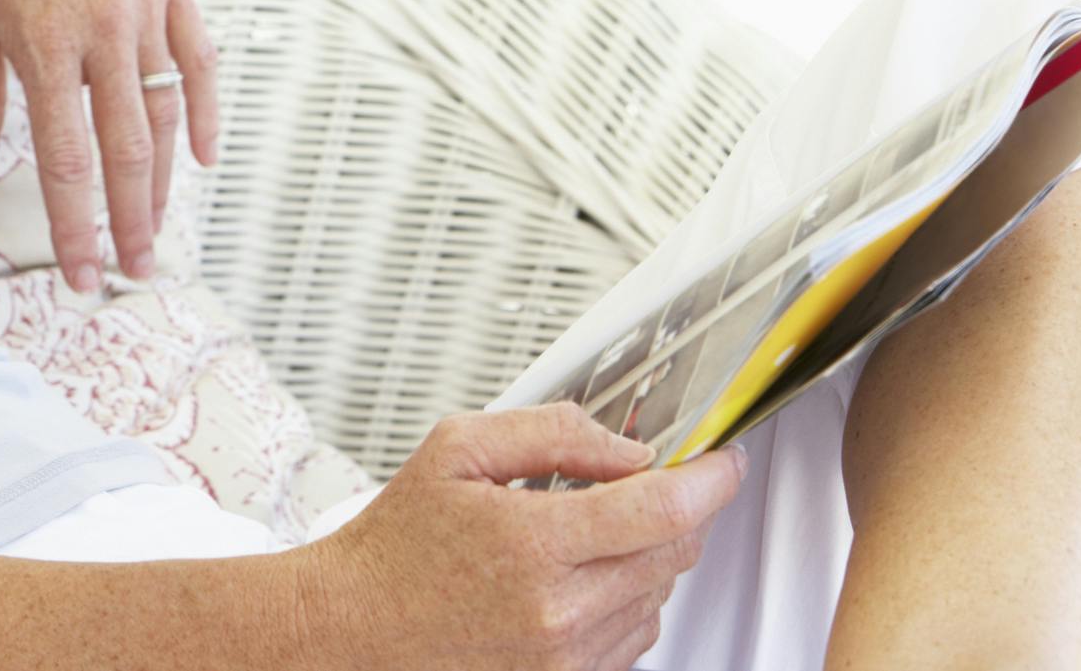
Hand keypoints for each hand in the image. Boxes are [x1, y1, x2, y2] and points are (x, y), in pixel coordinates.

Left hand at [0, 0, 221, 289]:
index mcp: (45, 42)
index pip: (66, 160)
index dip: (76, 226)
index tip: (83, 276)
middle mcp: (104, 30)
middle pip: (125, 150)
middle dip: (129, 222)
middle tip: (133, 275)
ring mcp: (146, 5)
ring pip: (166, 113)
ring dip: (163, 182)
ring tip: (157, 232)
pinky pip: (199, 59)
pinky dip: (206, 110)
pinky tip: (203, 156)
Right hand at [293, 403, 747, 669]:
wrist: (358, 628)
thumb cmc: (399, 543)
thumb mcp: (458, 451)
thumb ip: (551, 433)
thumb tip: (628, 448)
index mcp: (532, 543)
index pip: (662, 509)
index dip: (710, 478)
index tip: (722, 459)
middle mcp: (559, 611)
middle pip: (675, 551)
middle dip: (676, 508)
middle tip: (640, 483)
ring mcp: (567, 657)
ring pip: (661, 594)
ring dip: (648, 554)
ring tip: (585, 535)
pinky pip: (637, 635)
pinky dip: (627, 597)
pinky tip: (578, 577)